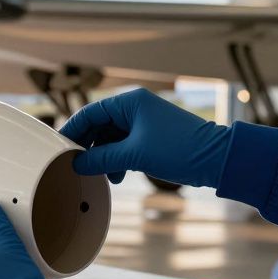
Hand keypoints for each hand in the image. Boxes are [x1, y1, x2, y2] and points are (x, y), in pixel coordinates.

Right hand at [58, 88, 230, 187]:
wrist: (218, 159)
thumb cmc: (179, 149)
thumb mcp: (134, 155)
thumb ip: (101, 159)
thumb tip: (77, 164)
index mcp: (129, 102)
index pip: (89, 113)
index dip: (72, 132)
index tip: (59, 149)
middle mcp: (135, 108)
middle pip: (98, 126)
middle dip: (88, 148)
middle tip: (77, 166)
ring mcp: (143, 122)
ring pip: (110, 138)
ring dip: (103, 157)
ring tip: (102, 176)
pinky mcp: (151, 137)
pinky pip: (124, 146)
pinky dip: (117, 160)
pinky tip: (117, 176)